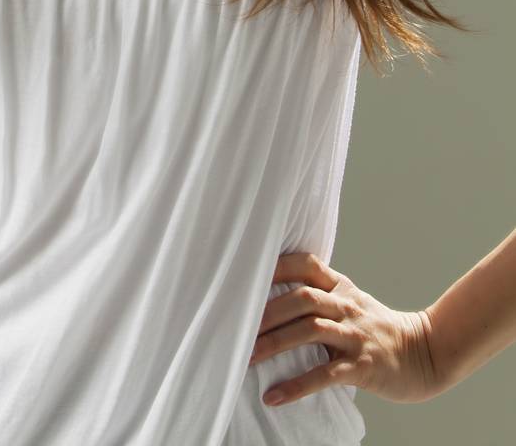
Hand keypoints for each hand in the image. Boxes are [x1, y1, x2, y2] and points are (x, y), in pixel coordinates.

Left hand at [247, 251, 443, 407]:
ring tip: (246, 357)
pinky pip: (325, 375)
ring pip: (310, 331)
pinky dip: (296, 385)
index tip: (245, 273)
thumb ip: (322, 296)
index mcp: (342, 288)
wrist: (426, 353)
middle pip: (301, 297)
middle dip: (266, 311)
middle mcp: (347, 306)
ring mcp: (356, 335)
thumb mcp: (353, 303)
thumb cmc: (378, 330)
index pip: (306, 264)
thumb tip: (274, 296)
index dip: (276, 266)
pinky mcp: (363, 367)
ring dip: (274, 343)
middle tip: (236, 324)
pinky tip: (274, 396)